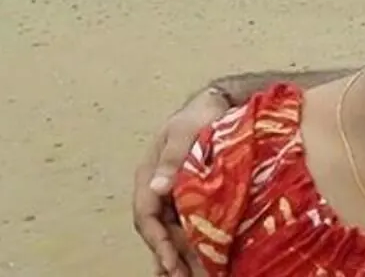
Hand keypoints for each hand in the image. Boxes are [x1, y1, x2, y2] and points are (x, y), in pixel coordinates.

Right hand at [133, 89, 230, 276]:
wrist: (218, 104)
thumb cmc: (200, 115)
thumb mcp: (185, 132)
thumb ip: (172, 159)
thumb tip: (158, 188)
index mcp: (149, 174)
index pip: (146, 215)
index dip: (158, 241)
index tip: (171, 262)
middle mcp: (157, 188)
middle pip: (157, 230)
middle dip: (169, 256)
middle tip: (185, 276)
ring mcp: (172, 193)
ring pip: (170, 231)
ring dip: (179, 255)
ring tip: (192, 275)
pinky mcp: (189, 196)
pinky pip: (184, 224)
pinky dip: (187, 244)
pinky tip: (194, 263)